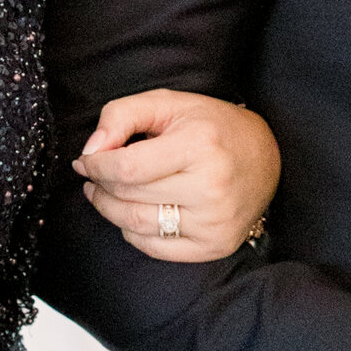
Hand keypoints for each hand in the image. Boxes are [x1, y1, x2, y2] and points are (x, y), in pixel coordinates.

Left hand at [75, 89, 279, 263]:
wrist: (265, 156)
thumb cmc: (211, 126)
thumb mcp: (169, 103)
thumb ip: (122, 115)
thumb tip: (90, 151)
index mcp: (199, 145)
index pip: (127, 168)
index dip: (96, 167)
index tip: (84, 161)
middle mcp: (211, 187)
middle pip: (129, 197)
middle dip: (99, 186)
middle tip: (91, 176)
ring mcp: (215, 222)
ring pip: (136, 225)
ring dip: (109, 210)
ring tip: (103, 194)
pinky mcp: (216, 245)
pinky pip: (155, 247)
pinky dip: (132, 232)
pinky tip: (130, 213)